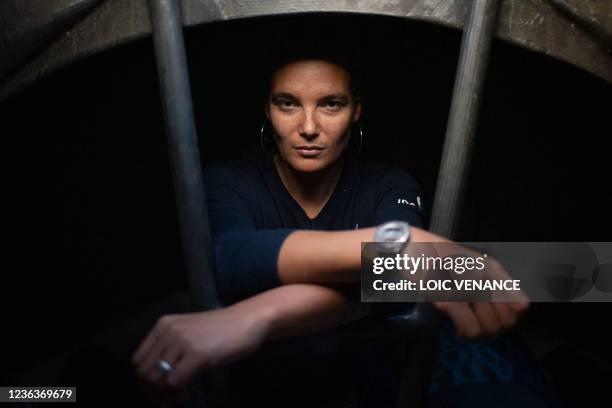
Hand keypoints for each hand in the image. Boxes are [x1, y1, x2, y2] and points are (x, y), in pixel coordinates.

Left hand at [132, 305, 268, 400]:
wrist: (248, 320)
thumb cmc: (222, 330)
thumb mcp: (189, 333)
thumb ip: (171, 349)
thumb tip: (156, 379)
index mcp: (163, 325)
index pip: (138, 360)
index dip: (145, 382)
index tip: (158, 393)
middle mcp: (168, 331)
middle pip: (144, 372)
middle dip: (152, 392)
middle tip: (168, 400)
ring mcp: (182, 341)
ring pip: (156, 379)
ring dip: (164, 396)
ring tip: (178, 399)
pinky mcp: (197, 354)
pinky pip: (174, 382)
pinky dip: (177, 395)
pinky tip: (187, 394)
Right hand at [406, 228, 529, 338]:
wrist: (409, 245)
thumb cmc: (436, 254)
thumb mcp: (468, 263)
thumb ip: (490, 281)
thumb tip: (508, 310)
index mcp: (492, 268)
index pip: (520, 305)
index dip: (510, 317)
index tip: (493, 318)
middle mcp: (485, 277)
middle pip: (507, 320)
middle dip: (494, 329)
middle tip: (477, 326)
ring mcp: (468, 287)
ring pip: (490, 326)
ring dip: (479, 334)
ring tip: (466, 329)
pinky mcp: (449, 297)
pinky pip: (470, 327)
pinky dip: (465, 334)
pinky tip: (457, 331)